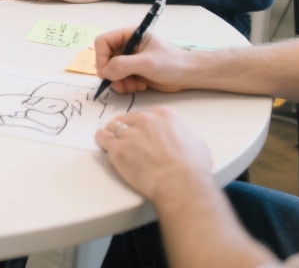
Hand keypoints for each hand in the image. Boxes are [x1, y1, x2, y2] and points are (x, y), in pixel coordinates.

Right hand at [94, 28, 189, 93]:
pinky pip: (119, 81)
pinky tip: (139, 86)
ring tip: (134, 86)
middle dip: (111, 74)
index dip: (101, 57)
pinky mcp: (132, 73)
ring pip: (110, 72)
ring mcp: (129, 60)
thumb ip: (124, 65)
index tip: (106, 72)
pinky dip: (125, 86)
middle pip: (104, 59)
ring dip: (119, 82)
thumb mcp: (147, 62)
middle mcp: (126, 47)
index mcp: (129, 35)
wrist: (187, 75)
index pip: (103, 42)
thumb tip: (105, 72)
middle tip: (120, 83)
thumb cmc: (171, 62)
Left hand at [95, 106, 212, 203]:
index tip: (140, 132)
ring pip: (112, 127)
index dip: (141, 125)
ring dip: (113, 134)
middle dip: (126, 129)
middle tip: (127, 140)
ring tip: (114, 143)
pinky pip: (102, 139)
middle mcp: (144, 120)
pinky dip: (102, 142)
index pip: (144, 115)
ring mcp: (129, 134)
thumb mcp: (195, 143)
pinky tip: (105, 146)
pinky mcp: (117, 149)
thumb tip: (180, 142)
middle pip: (127, 119)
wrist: (180, 184)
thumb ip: (182, 136)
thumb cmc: (192, 168)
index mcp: (163, 115)